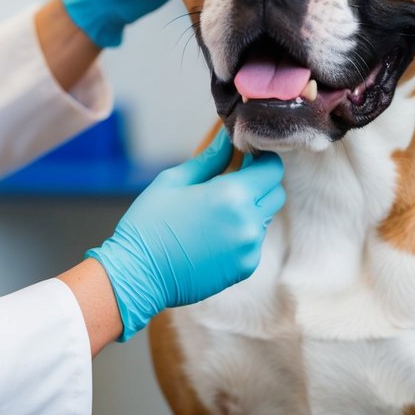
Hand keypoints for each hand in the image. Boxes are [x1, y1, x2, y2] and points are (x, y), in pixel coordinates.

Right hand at [85, 129, 284, 340]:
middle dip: (260, 182)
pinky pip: (254, 242)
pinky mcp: (245, 268)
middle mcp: (248, 223)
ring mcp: (249, 249)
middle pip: (276, 193)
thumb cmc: (150, 223)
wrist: (138, 275)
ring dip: (250, 208)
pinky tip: (213, 233)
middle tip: (234, 180)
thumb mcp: (174, 181)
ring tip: (217, 210)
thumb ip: (209, 158)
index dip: (262, 159)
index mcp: (232, 195)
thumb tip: (228, 139)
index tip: (246, 158)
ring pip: (265, 218)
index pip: (272, 169)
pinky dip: (242, 233)